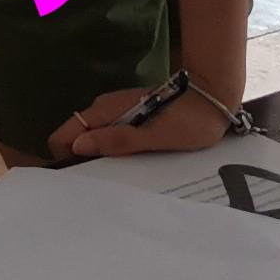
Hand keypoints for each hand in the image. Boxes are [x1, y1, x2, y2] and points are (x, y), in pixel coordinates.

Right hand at [51, 85, 232, 163]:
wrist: (215, 98)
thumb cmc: (190, 120)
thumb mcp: (156, 136)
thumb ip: (118, 141)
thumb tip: (79, 146)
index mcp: (106, 111)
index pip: (64, 134)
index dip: (64, 157)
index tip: (81, 176)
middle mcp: (105, 108)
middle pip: (76, 137)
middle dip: (82, 160)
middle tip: (107, 180)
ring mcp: (117, 111)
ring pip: (92, 137)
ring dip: (99, 157)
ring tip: (122, 174)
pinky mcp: (130, 115)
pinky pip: (109, 135)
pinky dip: (113, 150)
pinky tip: (133, 161)